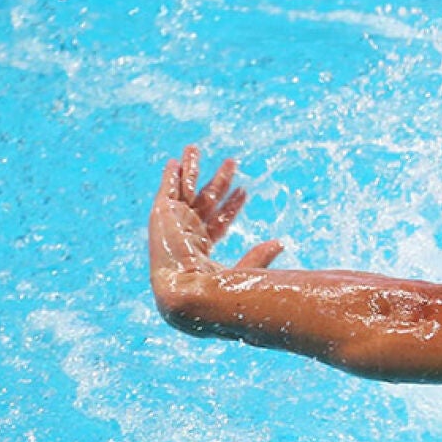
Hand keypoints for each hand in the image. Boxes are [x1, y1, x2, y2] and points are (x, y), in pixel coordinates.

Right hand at [148, 146, 284, 293]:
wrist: (186, 293)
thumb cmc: (214, 290)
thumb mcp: (244, 271)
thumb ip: (260, 257)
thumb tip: (280, 243)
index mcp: (201, 249)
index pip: (220, 221)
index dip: (233, 205)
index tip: (245, 190)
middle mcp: (186, 234)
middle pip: (205, 200)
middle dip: (219, 180)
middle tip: (233, 162)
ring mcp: (172, 224)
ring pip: (184, 190)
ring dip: (191, 169)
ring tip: (195, 148)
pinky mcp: (161, 215)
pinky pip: (167, 190)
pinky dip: (170, 176)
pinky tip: (175, 162)